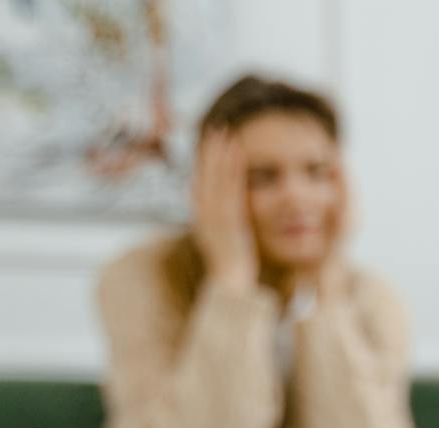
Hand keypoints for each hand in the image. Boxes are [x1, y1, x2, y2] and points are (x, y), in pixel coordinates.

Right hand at [191, 128, 257, 290]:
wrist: (230, 287)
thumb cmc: (231, 269)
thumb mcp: (225, 243)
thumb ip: (224, 227)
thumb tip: (228, 218)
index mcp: (200, 220)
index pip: (200, 184)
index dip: (204, 164)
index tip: (210, 145)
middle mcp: (203, 215)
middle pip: (204, 176)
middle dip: (210, 152)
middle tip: (217, 129)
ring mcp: (213, 217)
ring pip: (215, 178)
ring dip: (220, 154)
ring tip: (228, 133)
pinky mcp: (227, 220)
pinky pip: (230, 188)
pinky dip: (233, 168)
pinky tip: (238, 152)